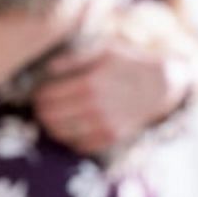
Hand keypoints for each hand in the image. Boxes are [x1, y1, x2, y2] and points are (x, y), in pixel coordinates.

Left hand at [32, 38, 185, 153]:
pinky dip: (70, 139)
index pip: (48, 96)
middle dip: (40, 113)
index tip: (37, 94)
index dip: (37, 97)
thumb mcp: (103, 51)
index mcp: (89, 83)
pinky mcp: (112, 137)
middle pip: (51, 117)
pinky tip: (70, 129)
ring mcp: (104, 124)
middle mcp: (94, 106)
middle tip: (40, 108)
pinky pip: (80, 145)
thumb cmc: (128, 63)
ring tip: (51, 120)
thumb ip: (73, 60)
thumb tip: (47, 69)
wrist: (160, 84)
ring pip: (61, 134)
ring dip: (51, 128)